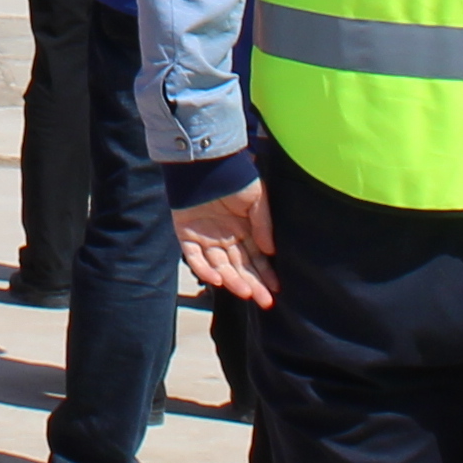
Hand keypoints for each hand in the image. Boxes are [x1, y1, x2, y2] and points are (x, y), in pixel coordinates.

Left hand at [174, 184, 277, 309]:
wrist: (204, 161)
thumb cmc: (234, 176)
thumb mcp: (257, 198)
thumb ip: (264, 224)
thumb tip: (271, 252)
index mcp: (244, 229)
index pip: (256, 258)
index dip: (266, 274)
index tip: (276, 289)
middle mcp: (225, 237)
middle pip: (240, 266)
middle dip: (253, 284)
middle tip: (265, 302)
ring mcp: (205, 238)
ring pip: (220, 266)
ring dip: (233, 280)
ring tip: (246, 292)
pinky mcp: (186, 235)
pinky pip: (194, 257)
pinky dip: (204, 270)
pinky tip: (217, 280)